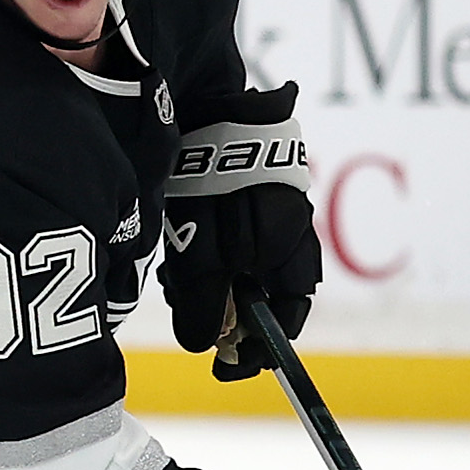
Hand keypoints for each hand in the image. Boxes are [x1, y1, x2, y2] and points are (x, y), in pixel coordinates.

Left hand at [161, 85, 321, 380]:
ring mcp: (263, 212)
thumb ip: (204, 302)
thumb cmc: (204, 178)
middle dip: (228, 314)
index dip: (265, 345)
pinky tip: (178, 248)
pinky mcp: (238, 198)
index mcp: (290, 242)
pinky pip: (225, 245)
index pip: (291, 311)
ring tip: (178, 273)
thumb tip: (207, 347)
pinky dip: (203, 258)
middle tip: (192, 316)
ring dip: (210, 285)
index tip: (232, 365)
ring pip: (240, 272)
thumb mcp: (201, 251)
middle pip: (263, 295)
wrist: (193, 104)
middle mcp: (286, 229)